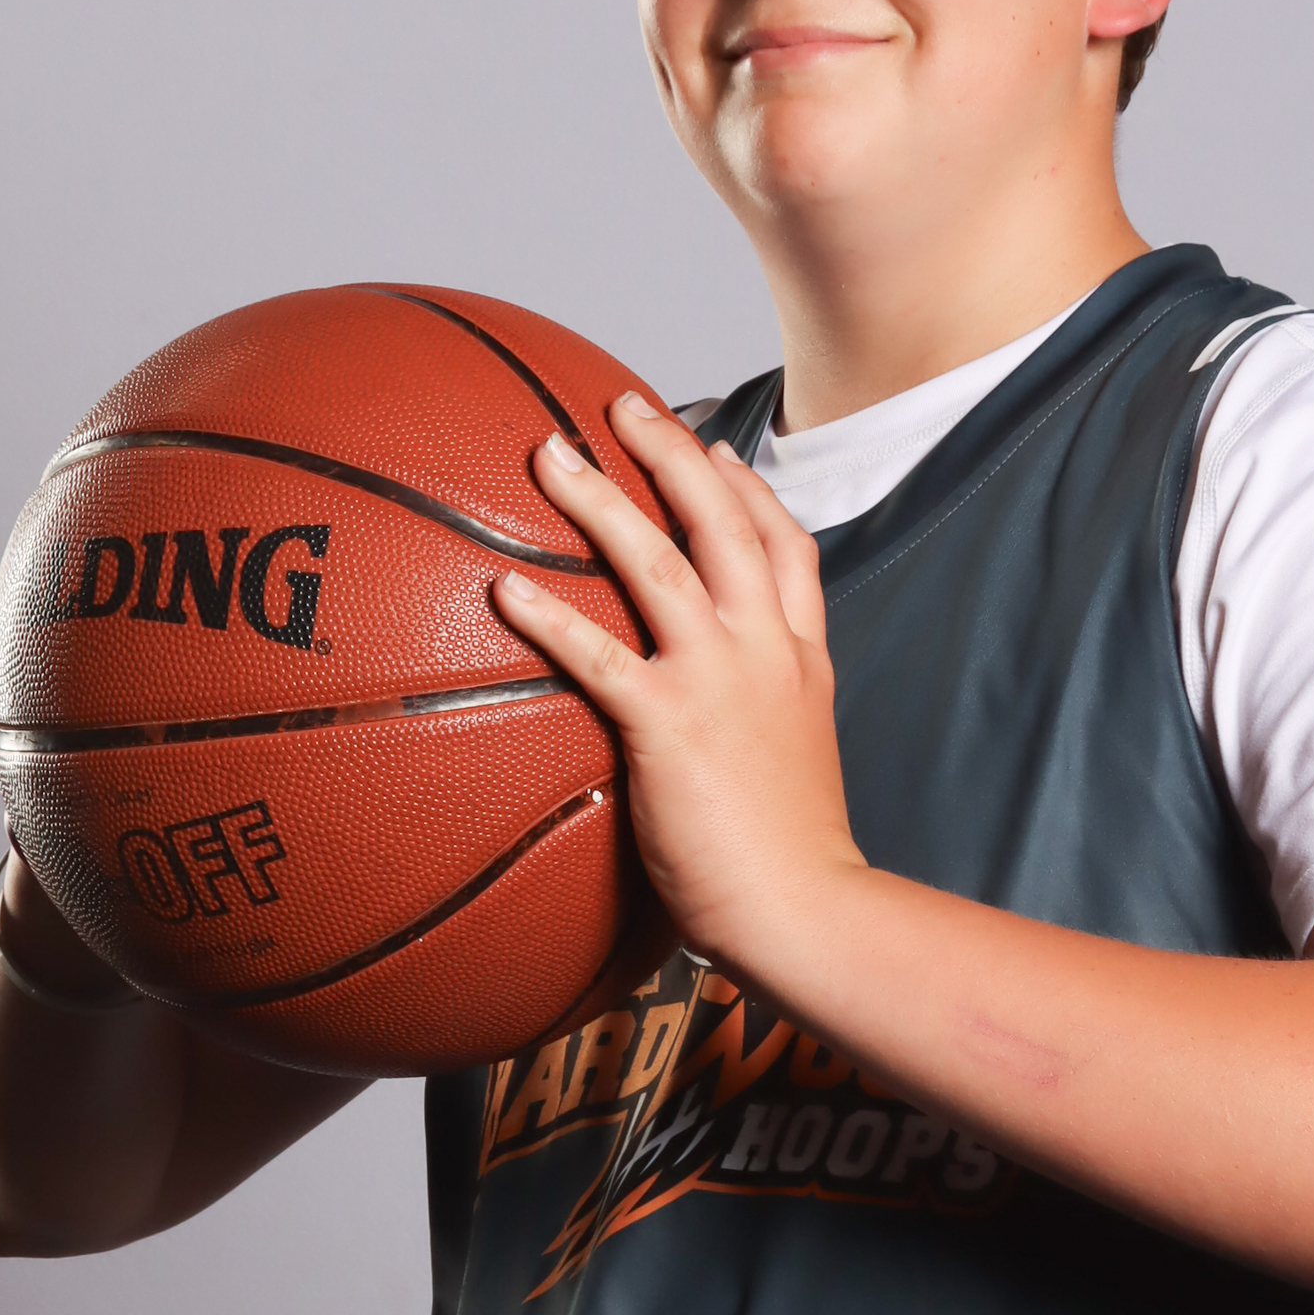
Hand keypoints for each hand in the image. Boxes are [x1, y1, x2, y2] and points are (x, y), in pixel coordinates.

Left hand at [491, 393, 863, 979]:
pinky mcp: (671, 725)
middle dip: (672, 454)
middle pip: (724, 523)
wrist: (809, 908)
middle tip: (622, 406)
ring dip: (601, 501)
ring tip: (550, 456)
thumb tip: (712, 728)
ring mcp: (722, 681)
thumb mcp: (793, 764)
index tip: (713, 450)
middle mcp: (766, 652)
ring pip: (660, 562)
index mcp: (799, 660)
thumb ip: (760, 723)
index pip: (784, 547)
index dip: (746, 490)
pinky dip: (552, 615)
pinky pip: (600, 654)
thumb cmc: (791, 860)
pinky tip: (504, 586)